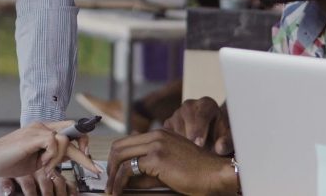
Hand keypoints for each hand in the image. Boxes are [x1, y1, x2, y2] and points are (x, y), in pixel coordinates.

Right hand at [0, 134, 90, 194]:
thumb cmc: (7, 161)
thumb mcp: (37, 161)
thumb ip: (52, 156)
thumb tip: (68, 158)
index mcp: (43, 131)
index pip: (70, 130)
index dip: (82, 142)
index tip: (88, 157)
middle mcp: (42, 125)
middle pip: (74, 132)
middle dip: (86, 153)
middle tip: (95, 169)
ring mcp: (37, 129)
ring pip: (65, 139)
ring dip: (60, 158)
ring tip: (45, 167)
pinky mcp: (33, 135)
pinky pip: (54, 143)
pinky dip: (52, 156)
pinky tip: (41, 164)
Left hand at [106, 129, 236, 195]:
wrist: (216, 174)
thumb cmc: (198, 173)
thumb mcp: (170, 165)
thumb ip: (150, 166)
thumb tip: (127, 177)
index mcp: (160, 134)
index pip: (128, 141)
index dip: (117, 158)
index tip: (113, 173)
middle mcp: (156, 135)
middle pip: (119, 146)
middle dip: (110, 165)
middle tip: (109, 182)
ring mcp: (156, 145)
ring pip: (120, 155)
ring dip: (112, 175)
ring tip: (111, 190)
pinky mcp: (157, 158)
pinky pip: (129, 168)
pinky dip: (119, 181)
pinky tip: (118, 191)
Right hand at [163, 97, 232, 153]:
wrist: (213, 137)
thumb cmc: (223, 137)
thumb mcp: (230, 139)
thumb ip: (227, 143)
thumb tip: (220, 148)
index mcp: (207, 104)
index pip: (201, 113)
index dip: (200, 129)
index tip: (199, 144)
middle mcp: (190, 105)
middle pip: (185, 117)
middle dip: (189, 135)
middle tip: (192, 151)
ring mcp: (177, 114)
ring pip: (174, 126)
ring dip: (180, 141)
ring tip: (189, 156)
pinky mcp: (168, 124)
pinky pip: (166, 134)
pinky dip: (171, 144)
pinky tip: (180, 155)